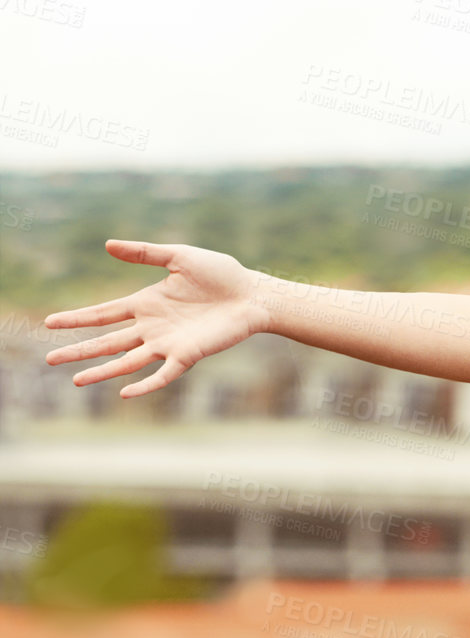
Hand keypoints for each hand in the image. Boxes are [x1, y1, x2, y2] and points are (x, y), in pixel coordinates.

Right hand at [43, 240, 269, 398]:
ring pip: (127, 361)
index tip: (49, 323)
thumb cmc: (221, 274)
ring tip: (75, 381)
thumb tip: (108, 245)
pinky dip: (145, 384)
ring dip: (102, 371)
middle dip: (79, 350)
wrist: (253, 294)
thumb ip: (145, 252)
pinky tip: (125, 393)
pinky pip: (163, 374)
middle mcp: (152, 326)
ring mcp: (168, 343)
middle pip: (108, 341)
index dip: (77, 318)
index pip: (103, 313)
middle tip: (50, 360)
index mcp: (147, 303)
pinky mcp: (188, 355)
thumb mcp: (179, 257)